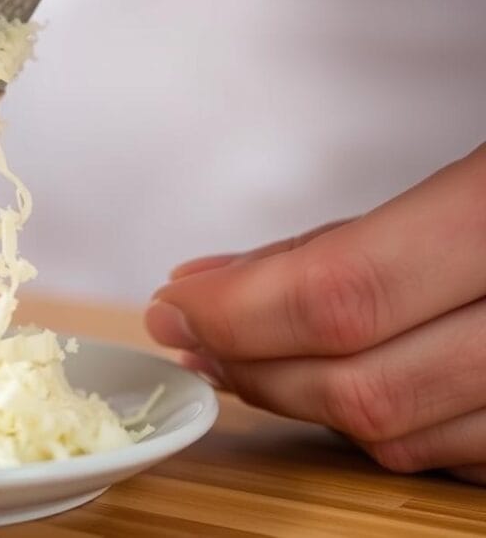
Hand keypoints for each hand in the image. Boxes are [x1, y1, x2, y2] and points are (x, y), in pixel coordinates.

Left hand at [147, 143, 485, 484]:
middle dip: (253, 365)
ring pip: (404, 438)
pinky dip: (382, 426)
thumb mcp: (470, 178)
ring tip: (245, 355)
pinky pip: (457, 455)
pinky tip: (340, 382)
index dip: (238, 310)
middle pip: (363, 386)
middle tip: (193, 332)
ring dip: (302, 401)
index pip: (344, 294)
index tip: (177, 304)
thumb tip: (212, 282)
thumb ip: (343, 238)